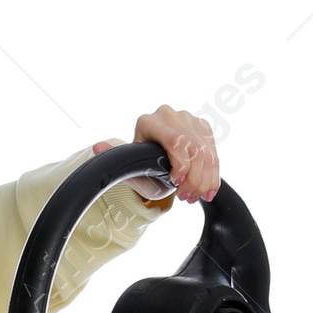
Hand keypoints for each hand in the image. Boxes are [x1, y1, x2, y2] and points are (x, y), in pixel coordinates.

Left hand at [93, 105, 219, 204]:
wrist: (154, 163)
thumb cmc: (140, 167)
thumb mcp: (128, 167)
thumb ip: (116, 159)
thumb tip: (97, 148)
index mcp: (150, 121)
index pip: (175, 140)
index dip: (181, 164)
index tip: (177, 183)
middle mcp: (170, 115)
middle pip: (194, 148)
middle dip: (194, 178)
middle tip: (186, 196)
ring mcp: (189, 120)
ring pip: (206, 152)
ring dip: (204, 180)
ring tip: (194, 196)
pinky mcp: (203, 128)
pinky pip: (214, 154)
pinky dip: (213, 176)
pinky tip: (207, 192)